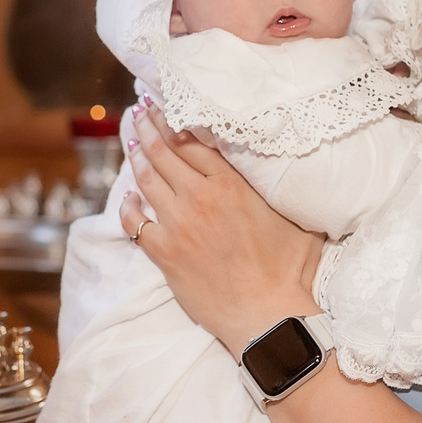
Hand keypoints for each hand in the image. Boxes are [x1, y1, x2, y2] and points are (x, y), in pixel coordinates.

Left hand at [117, 103, 323, 352]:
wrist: (267, 315)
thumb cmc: (288, 271)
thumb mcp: (294, 218)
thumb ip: (281, 191)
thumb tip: (293, 174)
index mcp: (231, 185)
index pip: (193, 141)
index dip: (175, 121)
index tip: (165, 107)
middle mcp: (199, 198)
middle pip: (165, 152)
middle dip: (149, 128)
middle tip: (140, 113)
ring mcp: (177, 225)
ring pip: (147, 180)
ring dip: (137, 157)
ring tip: (132, 142)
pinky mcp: (164, 253)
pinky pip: (134, 223)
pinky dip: (127, 207)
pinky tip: (128, 198)